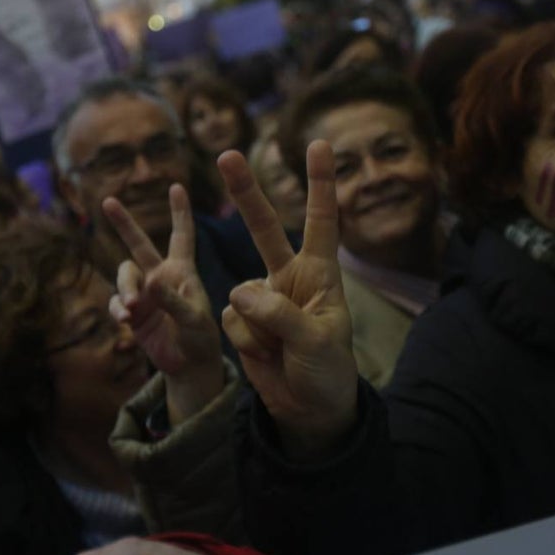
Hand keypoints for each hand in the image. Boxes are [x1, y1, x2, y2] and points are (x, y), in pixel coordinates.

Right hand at [104, 185, 223, 424]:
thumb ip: (174, 302)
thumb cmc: (200, 339)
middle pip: (139, 244)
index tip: (176, 186)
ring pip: (124, 276)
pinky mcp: (132, 313)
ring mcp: (144, 293)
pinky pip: (116, 303)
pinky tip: (126, 320)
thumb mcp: (194, 320)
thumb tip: (152, 286)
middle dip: (124, 223)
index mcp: (183, 271)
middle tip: (108, 201)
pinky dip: (118, 309)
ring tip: (132, 309)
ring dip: (125, 289)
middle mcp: (160, 276)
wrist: (188, 366)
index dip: (179, 212)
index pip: (182, 235)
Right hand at [217, 141, 357, 458]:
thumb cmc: (328, 372)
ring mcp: (262, 298)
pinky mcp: (240, 319)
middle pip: (264, 228)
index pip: (321, 222)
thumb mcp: (317, 342)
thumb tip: (237, 291)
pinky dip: (246, 340)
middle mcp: (289, 278)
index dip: (321, 184)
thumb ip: (279, 313)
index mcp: (320, 275)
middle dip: (245, 192)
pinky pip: (229, 318)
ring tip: (282, 352)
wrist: (308, 410)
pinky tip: (265, 356)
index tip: (320, 144)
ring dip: (258, 326)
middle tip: (226, 154)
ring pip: (241, 292)